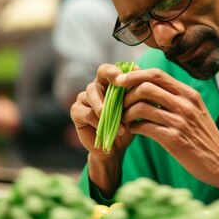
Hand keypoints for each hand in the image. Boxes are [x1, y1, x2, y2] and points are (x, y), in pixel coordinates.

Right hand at [70, 63, 135, 196]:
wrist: (115, 149)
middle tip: (119, 81)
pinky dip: (99, 121)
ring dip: (107, 106)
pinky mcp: (76, 111)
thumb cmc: (126, 127)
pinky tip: (109, 129)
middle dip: (110, 76)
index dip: (118, 69)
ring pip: (93, 93)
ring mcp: (84, 98)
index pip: (112, 69)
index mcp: (110, 83)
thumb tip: (142, 79)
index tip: (127, 74)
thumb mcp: (134, 112)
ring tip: (119, 118)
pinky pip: (87, 112)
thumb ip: (135, 96)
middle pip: (100, 74)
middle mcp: (96, 86)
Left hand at [118, 68, 218, 196]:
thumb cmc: (203, 136)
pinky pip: (145, 128)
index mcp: (189, 94)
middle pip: (146, 87)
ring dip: (127, 113)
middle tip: (120, 105)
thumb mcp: (193, 110)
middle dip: (127, 95)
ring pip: (142, 107)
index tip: (119, 81)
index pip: (156, 74)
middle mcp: (185, 104)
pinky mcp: (175, 140)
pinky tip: (134, 131)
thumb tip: (144, 81)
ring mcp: (180, 122)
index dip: (134, 74)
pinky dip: (134, 128)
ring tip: (125, 119)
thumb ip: (172, 96)